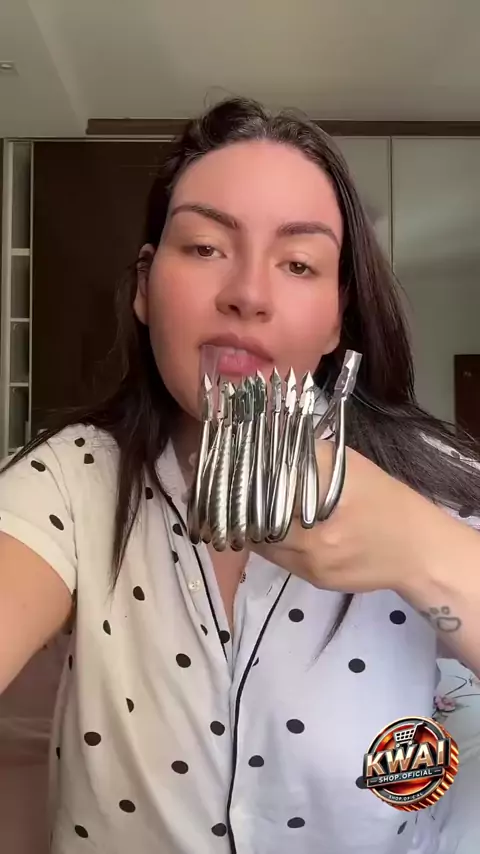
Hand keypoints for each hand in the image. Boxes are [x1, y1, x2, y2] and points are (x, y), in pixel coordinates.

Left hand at [252, 442, 445, 595]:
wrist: (416, 550)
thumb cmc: (382, 498)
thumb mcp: (347, 465)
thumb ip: (305, 457)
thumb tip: (264, 449)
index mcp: (322, 496)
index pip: (264, 488)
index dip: (245, 482)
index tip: (235, 473)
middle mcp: (313, 533)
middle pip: (256, 520)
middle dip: (244, 508)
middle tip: (236, 493)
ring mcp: (312, 561)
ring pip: (261, 543)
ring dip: (252, 528)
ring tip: (249, 511)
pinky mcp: (314, 579)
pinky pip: (278, 559)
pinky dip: (270, 543)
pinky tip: (273, 530)